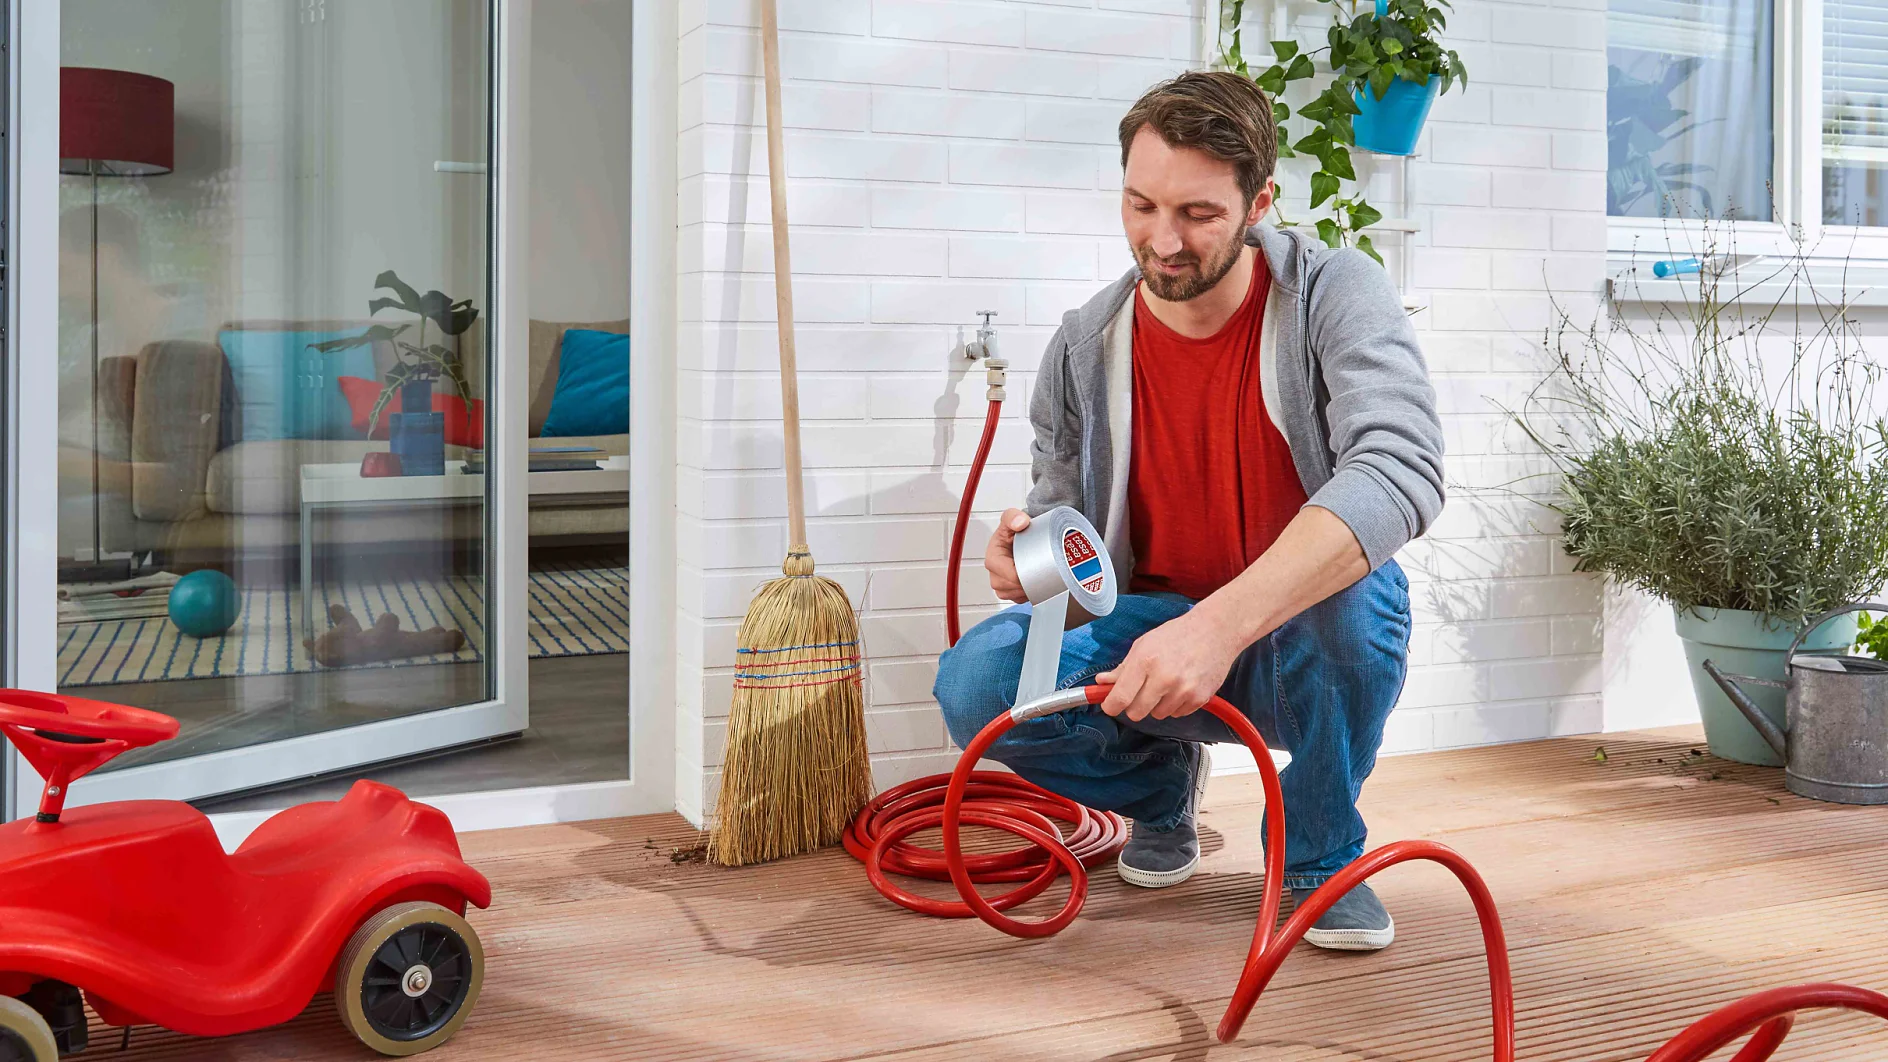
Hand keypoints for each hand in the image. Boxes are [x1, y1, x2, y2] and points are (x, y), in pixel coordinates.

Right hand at [985, 508, 1030, 602]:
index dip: (1025, 575)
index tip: (1038, 567)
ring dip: (1027, 591)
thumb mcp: (1013, 517)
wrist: (1021, 536)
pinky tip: (1035, 584)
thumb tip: (1020, 523)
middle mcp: (994, 573)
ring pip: (1014, 596)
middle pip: (1011, 588)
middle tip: (1042, 573)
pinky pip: (1018, 599)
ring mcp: (1000, 584)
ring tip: (1039, 578)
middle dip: (1027, 584)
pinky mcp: (1008, 591)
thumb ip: (1014, 516)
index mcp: (993, 558)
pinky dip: (1027, 595)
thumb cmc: (1015, 529)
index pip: (1010, 575)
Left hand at [1096, 613, 1243, 722]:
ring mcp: (1183, 690)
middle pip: (1136, 713)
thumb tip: (1102, 682)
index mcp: (1145, 661)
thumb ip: (1123, 667)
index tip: (1111, 705)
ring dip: (1157, 705)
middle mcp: (1163, 678)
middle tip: (1141, 691)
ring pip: (1157, 715)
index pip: (1120, 698)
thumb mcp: (1144, 644)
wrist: (1215, 631)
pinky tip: (1181, 686)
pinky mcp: (1199, 699)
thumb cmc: (1178, 635)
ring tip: (1166, 683)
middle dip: (1134, 705)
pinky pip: (1177, 714)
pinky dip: (1176, 705)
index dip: (1111, 706)